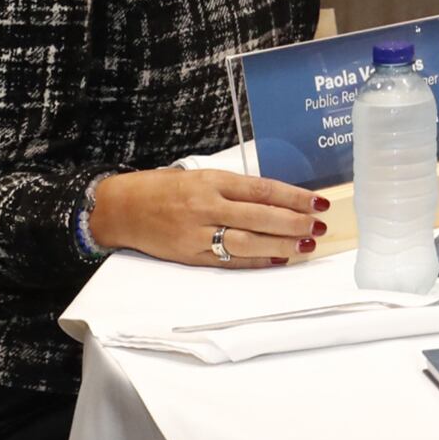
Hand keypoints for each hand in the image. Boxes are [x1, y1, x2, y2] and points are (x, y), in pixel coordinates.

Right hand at [90, 167, 329, 267]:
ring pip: (246, 242)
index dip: (294, 197)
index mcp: (211, 182)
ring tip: (307, 244)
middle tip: (320, 225)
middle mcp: (205, 207)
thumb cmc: (163, 188)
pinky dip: (256, 262)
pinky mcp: (188, 257)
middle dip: (294, 222)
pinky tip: (279, 259)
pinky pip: (228, 261)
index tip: (319, 202)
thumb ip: (234, 189)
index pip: (262, 189)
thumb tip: (278, 200)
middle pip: (259, 217)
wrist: (118, 210)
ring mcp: (196, 234)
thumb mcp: (199, 177)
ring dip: (281, 244)